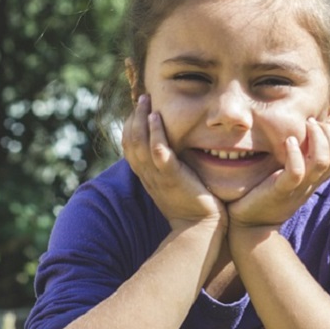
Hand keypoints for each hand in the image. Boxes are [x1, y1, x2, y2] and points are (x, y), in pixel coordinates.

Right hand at [122, 94, 226, 230]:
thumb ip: (171, 169)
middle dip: (134, 117)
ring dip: (141, 119)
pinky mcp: (172, 178)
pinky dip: (156, 133)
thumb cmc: (192, 207)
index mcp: (147, 177)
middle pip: (131, 141)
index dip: (131, 127)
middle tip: (142, 98)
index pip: (130, 147)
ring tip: (146, 101)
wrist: (199, 230)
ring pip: (140, 143)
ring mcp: (158, 176)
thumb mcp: (175, 186)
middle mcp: (148, 175)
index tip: (139, 110)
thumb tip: (175, 153)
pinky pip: (159, 152)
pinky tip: (157, 117)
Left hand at [228, 118, 329, 229]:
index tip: (318, 124)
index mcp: (312, 181)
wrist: (249, 227)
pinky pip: (296, 172)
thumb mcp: (285, 178)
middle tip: (312, 121)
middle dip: (328, 135)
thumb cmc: (263, 197)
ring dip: (316, 139)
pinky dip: (294, 153)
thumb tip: (297, 137)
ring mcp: (296, 189)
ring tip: (304, 125)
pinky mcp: (280, 191)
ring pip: (321, 162)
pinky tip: (287, 141)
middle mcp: (309, 185)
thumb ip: (294, 162)